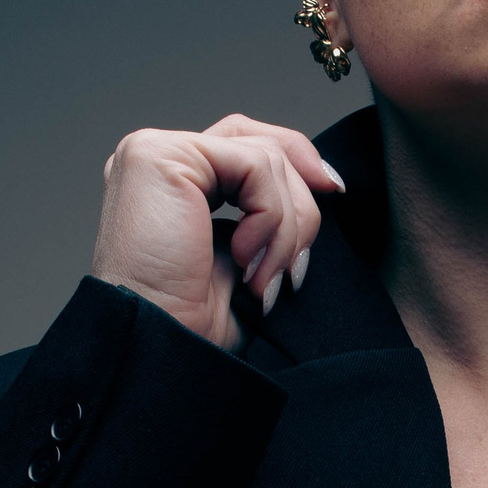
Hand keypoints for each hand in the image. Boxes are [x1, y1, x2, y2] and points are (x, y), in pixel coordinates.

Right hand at [92, 115, 344, 349]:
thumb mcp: (247, 257)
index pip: (247, 145)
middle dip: (300, 195)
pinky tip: (246, 259)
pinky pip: (254, 165)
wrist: (162, 347)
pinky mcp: (160, 157)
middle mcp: (157, 160)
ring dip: (285, 227)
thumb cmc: (194, 321)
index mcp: (172, 183)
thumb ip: (268, 211)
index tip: (334, 191)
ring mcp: (154, 153)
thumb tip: (322, 182)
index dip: (298, 162)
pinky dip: (270, 218)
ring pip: (265, 157)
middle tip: (298, 259)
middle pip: (259, 140)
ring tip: (263, 277)